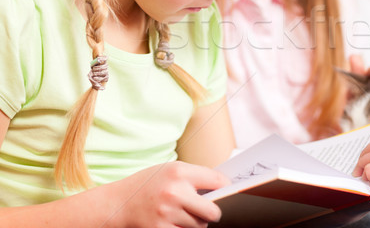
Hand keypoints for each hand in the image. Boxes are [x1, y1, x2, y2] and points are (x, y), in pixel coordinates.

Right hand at [108, 161, 228, 227]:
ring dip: (196, 223)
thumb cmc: (148, 185)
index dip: (226, 187)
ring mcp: (167, 213)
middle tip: (209, 211)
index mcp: (179, 172)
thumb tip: (223, 186)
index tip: (228, 191)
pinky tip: (176, 222)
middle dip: (213, 212)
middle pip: (213, 211)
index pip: (217, 180)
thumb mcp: (170, 170)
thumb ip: (194, 177)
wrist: (118, 203)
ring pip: (200, 226)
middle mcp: (174, 192)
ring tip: (184, 214)